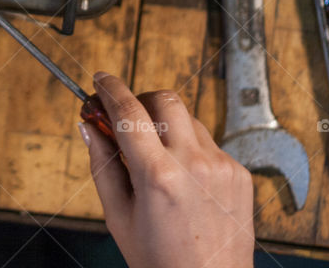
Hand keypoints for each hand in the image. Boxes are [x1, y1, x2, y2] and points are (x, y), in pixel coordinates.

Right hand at [81, 72, 253, 267]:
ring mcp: (222, 166)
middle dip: (141, 99)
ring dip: (166, 125)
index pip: (129, 112)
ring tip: (155, 155)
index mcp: (158, 176)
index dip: (111, 88)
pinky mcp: (239, 173)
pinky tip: (182, 177)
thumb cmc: (160, 261)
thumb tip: (89, 128)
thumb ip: (102, 165)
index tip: (101, 79)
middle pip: (165, 99)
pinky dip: (189, 148)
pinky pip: (208, 143)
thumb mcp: (118, 216)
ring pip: (188, 119)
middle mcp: (194, 165)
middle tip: (127, 116)